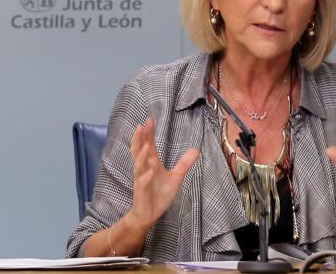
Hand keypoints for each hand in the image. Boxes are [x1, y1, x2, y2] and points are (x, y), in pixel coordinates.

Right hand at [126, 116, 200, 231]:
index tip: (149, 120)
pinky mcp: (141, 192)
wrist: (149, 214)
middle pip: (140, 151)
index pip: (149, 145)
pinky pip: (142, 184)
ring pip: (139, 166)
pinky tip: (148, 173)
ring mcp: (141, 180)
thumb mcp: (176, 178)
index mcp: (151, 164)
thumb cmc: (159, 195)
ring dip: (141, 156)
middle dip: (140, 139)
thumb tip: (196, 149)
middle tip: (142, 126)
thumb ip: (184, 164)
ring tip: (146, 145)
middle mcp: (144, 169)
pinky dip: (144, 178)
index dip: (148, 134)